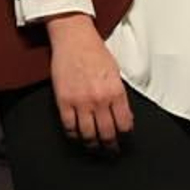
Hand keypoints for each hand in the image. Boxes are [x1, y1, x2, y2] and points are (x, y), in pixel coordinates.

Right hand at [47, 12, 132, 149]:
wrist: (74, 38)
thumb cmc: (95, 52)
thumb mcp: (115, 72)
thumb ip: (119, 95)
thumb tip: (123, 116)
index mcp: (116, 91)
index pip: (124, 124)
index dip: (125, 136)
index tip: (124, 140)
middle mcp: (100, 99)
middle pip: (107, 134)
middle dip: (111, 146)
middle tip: (111, 151)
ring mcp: (81, 101)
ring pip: (88, 135)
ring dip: (93, 145)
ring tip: (95, 147)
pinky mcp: (64, 101)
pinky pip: (69, 127)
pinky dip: (74, 136)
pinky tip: (78, 136)